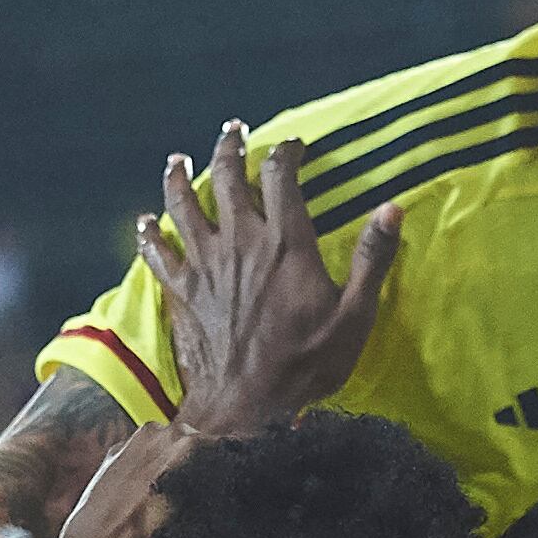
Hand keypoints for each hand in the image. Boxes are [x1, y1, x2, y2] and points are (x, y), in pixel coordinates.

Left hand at [145, 123, 396, 435]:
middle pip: (228, 177)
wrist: (247, 408)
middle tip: (234, 130)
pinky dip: (149, 234)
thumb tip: (393, 208)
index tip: (293, 144)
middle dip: (231, 147)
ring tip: (178, 159)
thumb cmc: (307, 365)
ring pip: (183, 204)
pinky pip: (158, 253)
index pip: (282, 176)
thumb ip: (372, 258)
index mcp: (286, 242)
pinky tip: (144, 222)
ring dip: (180, 177)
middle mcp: (240, 243)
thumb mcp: (355, 316)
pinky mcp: (181, 292)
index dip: (286, 152)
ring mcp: (205, 265)